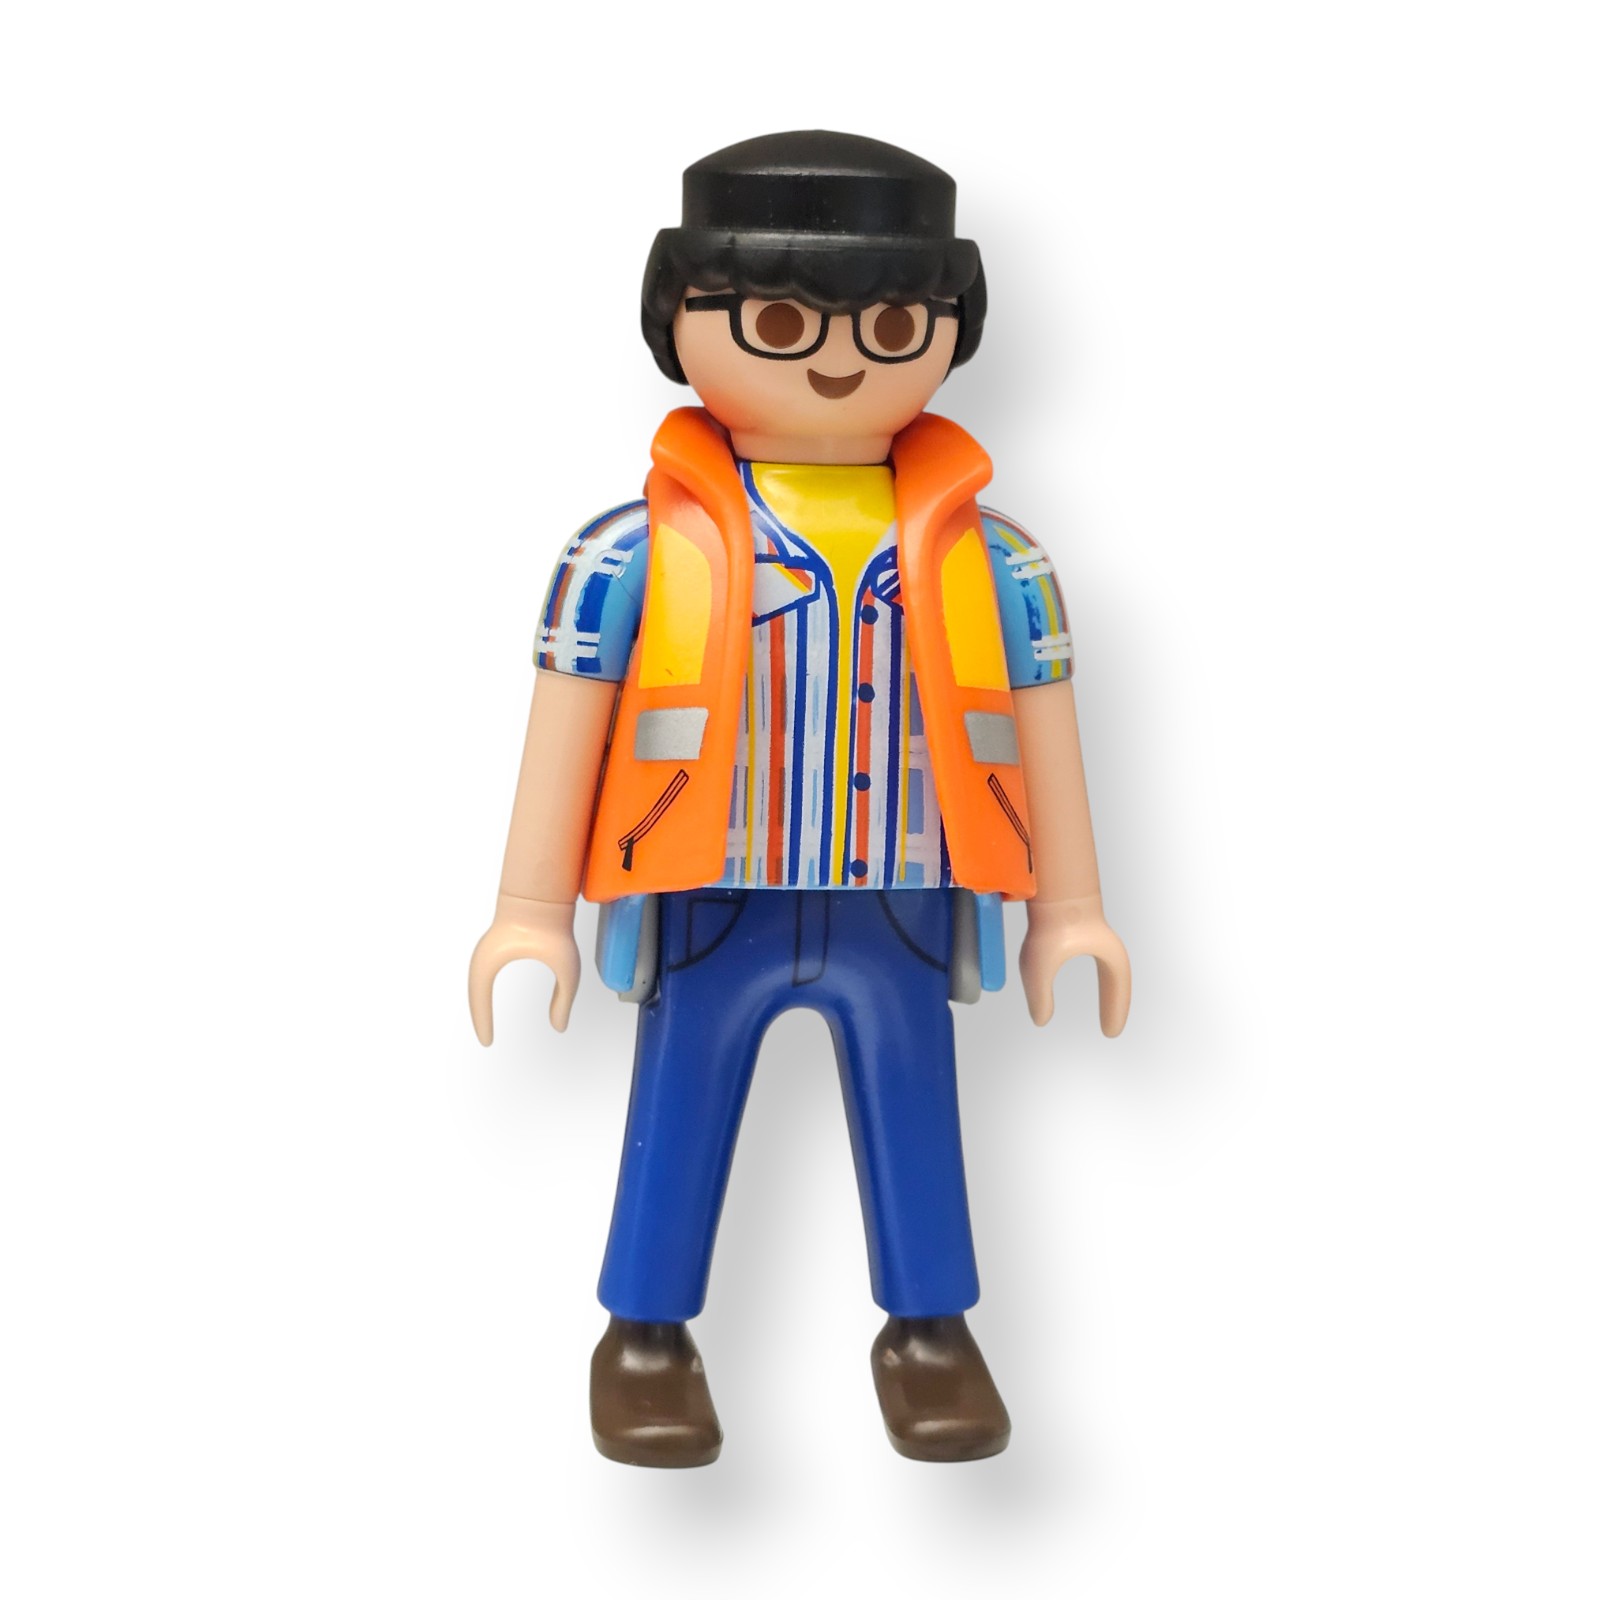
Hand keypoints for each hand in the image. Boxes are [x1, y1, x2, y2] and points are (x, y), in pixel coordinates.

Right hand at [468, 893, 580, 1042]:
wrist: (543, 895)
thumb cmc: (553, 928)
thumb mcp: (566, 969)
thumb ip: (564, 999)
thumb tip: (559, 1027)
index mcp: (490, 962)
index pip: (479, 998)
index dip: (482, 1022)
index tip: (488, 1042)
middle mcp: (483, 957)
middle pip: (474, 992)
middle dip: (478, 1016)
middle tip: (486, 1040)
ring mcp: (488, 949)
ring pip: (477, 983)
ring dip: (480, 1003)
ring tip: (487, 1024)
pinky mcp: (496, 945)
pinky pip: (485, 974)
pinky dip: (486, 990)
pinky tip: (492, 999)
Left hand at [1018, 894, 1130, 1035]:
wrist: (1049, 887)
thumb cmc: (1048, 925)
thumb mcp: (1039, 968)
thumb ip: (1039, 996)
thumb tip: (1041, 1020)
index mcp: (1109, 956)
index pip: (1118, 989)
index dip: (1115, 1011)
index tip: (1110, 1033)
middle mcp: (1106, 946)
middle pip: (1118, 981)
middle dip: (1115, 1003)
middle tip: (1109, 1029)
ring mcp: (1095, 936)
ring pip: (1107, 969)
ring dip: (1106, 989)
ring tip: (1101, 1010)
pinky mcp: (1081, 928)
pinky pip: (1091, 956)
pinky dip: (1087, 970)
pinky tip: (1078, 978)